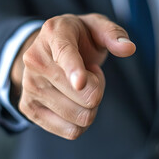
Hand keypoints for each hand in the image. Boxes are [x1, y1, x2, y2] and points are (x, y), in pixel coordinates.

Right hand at [10, 13, 135, 139]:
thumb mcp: (97, 26)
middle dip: (98, 87)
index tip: (80, 82)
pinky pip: (71, 131)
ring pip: (81, 116)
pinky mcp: (29, 108)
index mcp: (54, 33)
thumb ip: (114, 34)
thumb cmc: (77, 38)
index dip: (75, 70)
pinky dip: (81, 121)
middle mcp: (35, 59)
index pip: (66, 54)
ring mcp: (29, 85)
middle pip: (86, 95)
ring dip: (90, 105)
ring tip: (80, 85)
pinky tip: (73, 101)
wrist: (48, 48)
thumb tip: (129, 48)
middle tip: (90, 73)